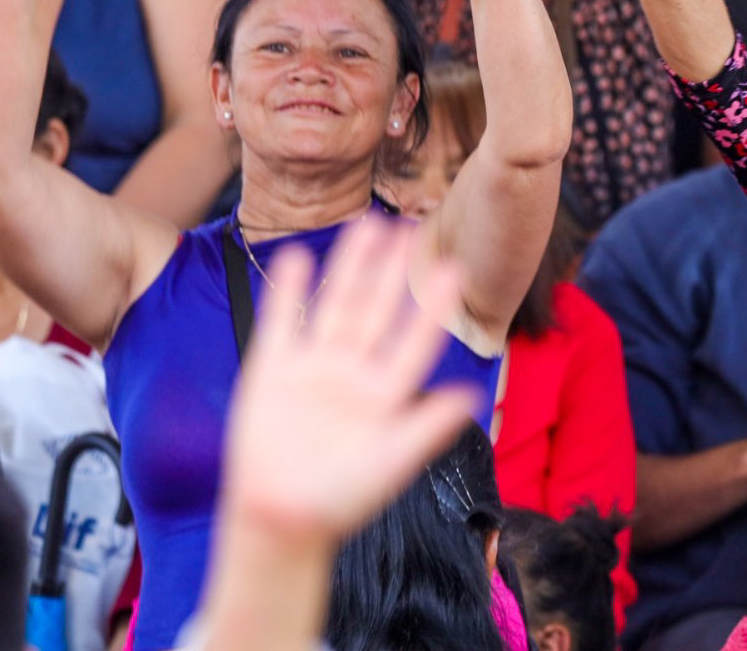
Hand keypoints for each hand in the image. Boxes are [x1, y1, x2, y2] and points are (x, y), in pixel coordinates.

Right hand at [219, 219, 478, 546]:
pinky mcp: (272, 372)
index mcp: (385, 394)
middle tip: (410, 227)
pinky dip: (289, 292)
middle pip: (376, 312)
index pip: (414, 341)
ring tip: (367, 225)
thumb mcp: (392, 463)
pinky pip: (282, 323)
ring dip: (351, 268)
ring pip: (336, 307)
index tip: (453, 268)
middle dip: (392, 272)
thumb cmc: (341, 500)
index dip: (432, 306)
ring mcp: (313, 369)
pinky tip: (300, 257)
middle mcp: (352, 374)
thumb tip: (473, 396)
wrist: (279, 520)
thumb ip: (427, 427)